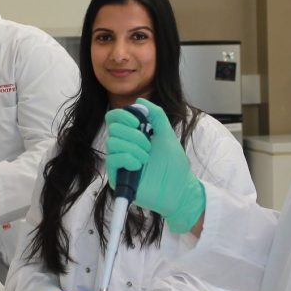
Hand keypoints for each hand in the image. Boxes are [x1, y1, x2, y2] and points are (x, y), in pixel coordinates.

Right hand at [105, 98, 204, 232]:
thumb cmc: (174, 165)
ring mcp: (119, 161)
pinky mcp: (117, 176)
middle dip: (133, 134)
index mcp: (133, 134)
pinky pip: (112, 159)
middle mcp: (124, 146)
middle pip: (112, 127)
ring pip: (112, 142)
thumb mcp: (167, 135)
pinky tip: (139, 166)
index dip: (123, 115)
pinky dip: (127, 158)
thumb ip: (156, 116)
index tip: (138, 122)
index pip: (115, 117)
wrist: (178, 189)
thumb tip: (139, 101)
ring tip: (146, 158)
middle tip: (148, 145)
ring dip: (133, 148)